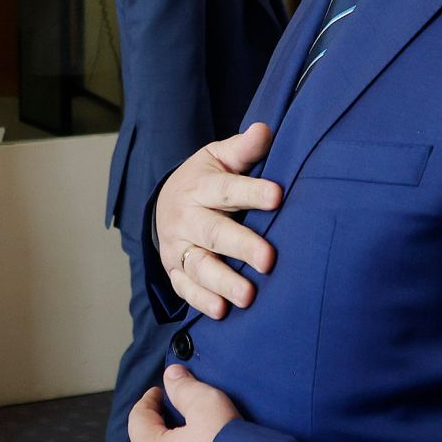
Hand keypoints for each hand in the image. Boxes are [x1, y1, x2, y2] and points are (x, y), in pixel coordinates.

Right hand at [154, 122, 282, 318]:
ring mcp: (178, 246)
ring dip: (222, 281)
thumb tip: (264, 130)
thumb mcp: (218, 157)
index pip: (226, 189)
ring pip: (199, 266)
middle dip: (240, 246)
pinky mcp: (174, 270)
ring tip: (248, 297)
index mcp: (200, 186)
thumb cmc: (204, 179)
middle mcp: (186, 218)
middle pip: (213, 233)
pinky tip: (221, 311)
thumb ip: (243, 149)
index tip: (277, 196)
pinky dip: (201, 300)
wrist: (163, 203)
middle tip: (268, 259)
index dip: (252, 192)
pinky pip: (185, 287)